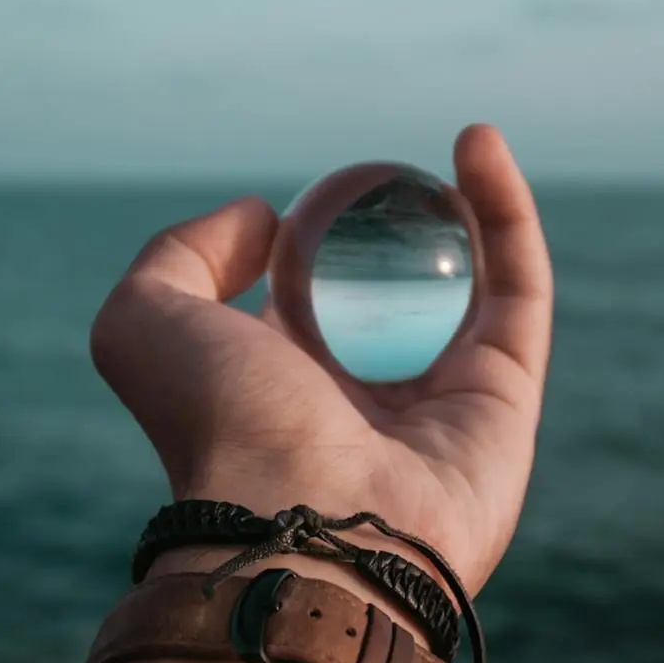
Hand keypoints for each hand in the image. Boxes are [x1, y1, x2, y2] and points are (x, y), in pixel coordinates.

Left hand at [89, 125, 553, 595]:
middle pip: (397, 302)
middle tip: (399, 172)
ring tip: (463, 139)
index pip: (304, 309)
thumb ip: (180, 257)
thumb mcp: (145, 322)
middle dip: (403, 235)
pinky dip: (507, 213)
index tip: (311, 196)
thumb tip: (261, 220)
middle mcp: (362, 407)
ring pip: (471, 290)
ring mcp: (443, 407)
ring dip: (473, 210)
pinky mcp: (508, 401)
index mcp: (280, 396)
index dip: (310, 246)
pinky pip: (518, 291)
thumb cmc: (220, 425)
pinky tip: (478, 143)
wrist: (304, 523)